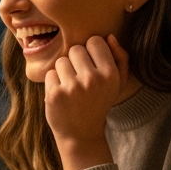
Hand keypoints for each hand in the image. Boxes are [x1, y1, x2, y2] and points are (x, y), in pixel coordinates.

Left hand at [45, 35, 128, 169]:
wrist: (81, 133)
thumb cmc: (100, 103)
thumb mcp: (118, 83)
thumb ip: (120, 58)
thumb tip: (109, 36)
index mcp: (110, 74)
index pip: (95, 41)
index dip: (91, 51)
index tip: (92, 65)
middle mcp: (92, 79)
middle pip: (75, 49)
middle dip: (75, 60)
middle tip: (80, 78)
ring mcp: (72, 87)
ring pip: (61, 60)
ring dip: (63, 71)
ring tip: (71, 87)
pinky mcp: (55, 94)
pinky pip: (50, 73)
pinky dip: (53, 82)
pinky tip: (62, 94)